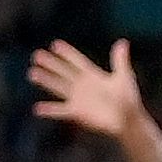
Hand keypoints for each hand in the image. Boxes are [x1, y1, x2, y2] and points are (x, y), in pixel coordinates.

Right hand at [27, 39, 147, 135]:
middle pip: (63, 72)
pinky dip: (49, 110)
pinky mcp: (77, 112)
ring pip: (58, 87)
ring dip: (46, 80)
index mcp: (93, 75)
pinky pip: (60, 111)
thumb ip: (120, 60)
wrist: (129, 120)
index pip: (77, 61)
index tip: (55, 44)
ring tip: (32, 73)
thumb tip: (123, 42)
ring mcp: (78, 98)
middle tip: (37, 55)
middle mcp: (82, 86)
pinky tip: (37, 108)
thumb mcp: (124, 77)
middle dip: (51, 64)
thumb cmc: (129, 99)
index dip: (67, 53)